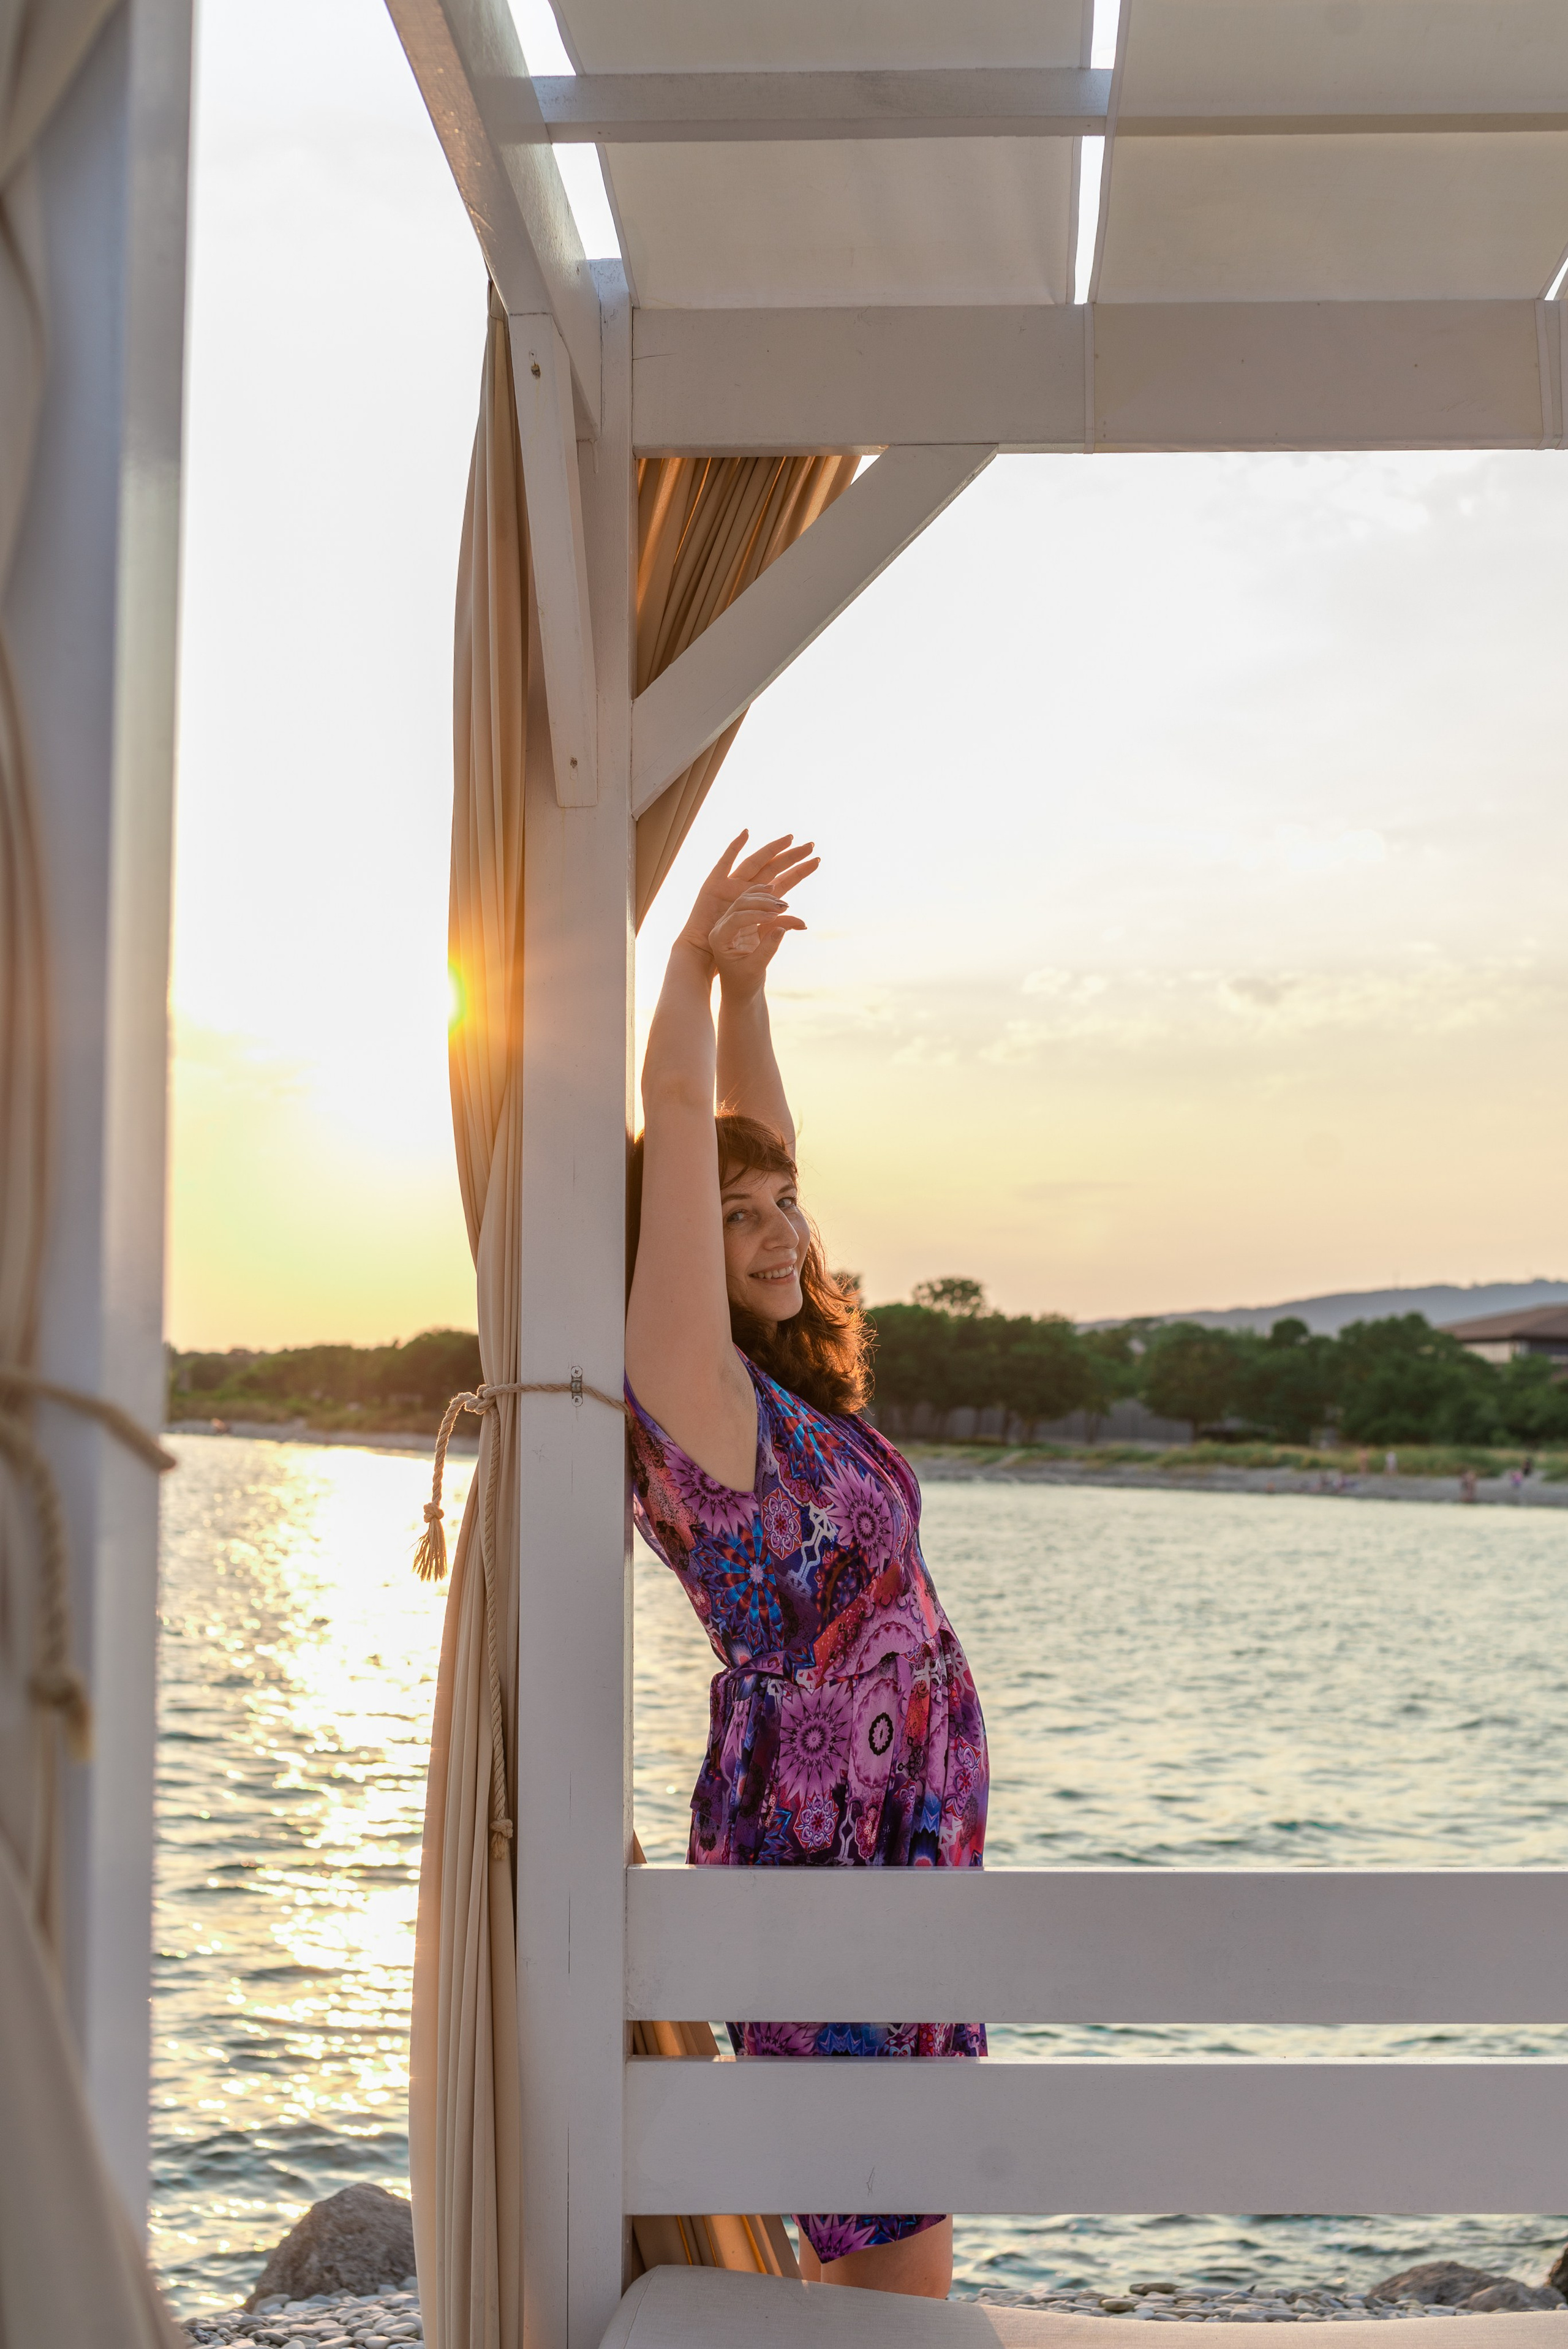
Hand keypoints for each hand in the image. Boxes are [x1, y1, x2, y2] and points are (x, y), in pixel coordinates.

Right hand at [676, 830, 818, 969]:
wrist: (704, 956)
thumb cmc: (733, 952)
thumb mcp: (762, 937)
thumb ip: (781, 926)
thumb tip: (805, 924)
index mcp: (759, 903)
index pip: (784, 883)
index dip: (799, 872)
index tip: (817, 860)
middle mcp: (748, 890)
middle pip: (774, 868)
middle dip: (791, 856)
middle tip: (810, 845)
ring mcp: (731, 885)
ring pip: (756, 863)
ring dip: (771, 850)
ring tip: (789, 839)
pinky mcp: (714, 885)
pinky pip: (725, 862)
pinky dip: (734, 847)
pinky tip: (746, 833)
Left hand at [707, 882, 806, 995]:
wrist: (741, 990)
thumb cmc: (743, 983)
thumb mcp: (755, 968)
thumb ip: (767, 949)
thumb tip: (782, 928)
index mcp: (719, 938)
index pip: (735, 918)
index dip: (755, 914)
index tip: (774, 916)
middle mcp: (723, 927)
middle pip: (741, 904)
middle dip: (763, 903)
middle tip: (784, 907)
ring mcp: (735, 923)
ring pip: (749, 901)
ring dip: (767, 900)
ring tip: (786, 906)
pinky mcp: (747, 923)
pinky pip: (759, 908)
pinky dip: (770, 904)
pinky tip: (782, 901)